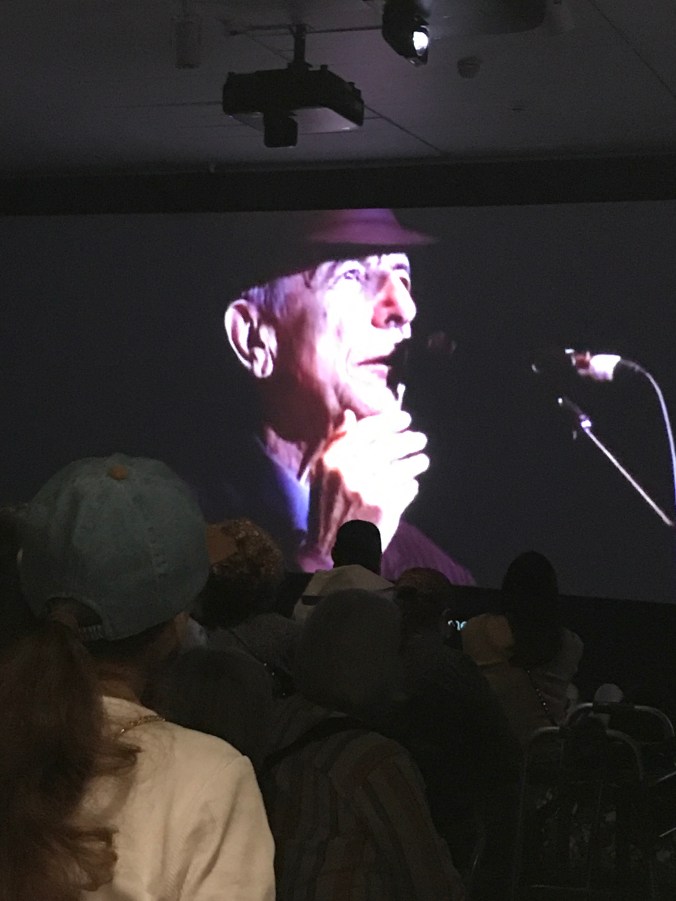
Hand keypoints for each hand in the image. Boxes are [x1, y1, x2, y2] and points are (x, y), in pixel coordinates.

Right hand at [297, 409, 428, 568]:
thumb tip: (349, 414)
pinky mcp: (384, 506)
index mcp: (332, 459)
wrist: (330, 551)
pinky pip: (406, 489)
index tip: (405, 418)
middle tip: (420, 439)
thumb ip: (337, 443)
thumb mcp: (324, 474)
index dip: (388, 421)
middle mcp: (349, 471)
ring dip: (416, 462)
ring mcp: (368, 488)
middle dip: (408, 440)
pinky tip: (411, 486)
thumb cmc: (328, 509)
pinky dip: (410, 487)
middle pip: (388, 446)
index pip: (366, 430)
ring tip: (422, 461)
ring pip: (402, 467)